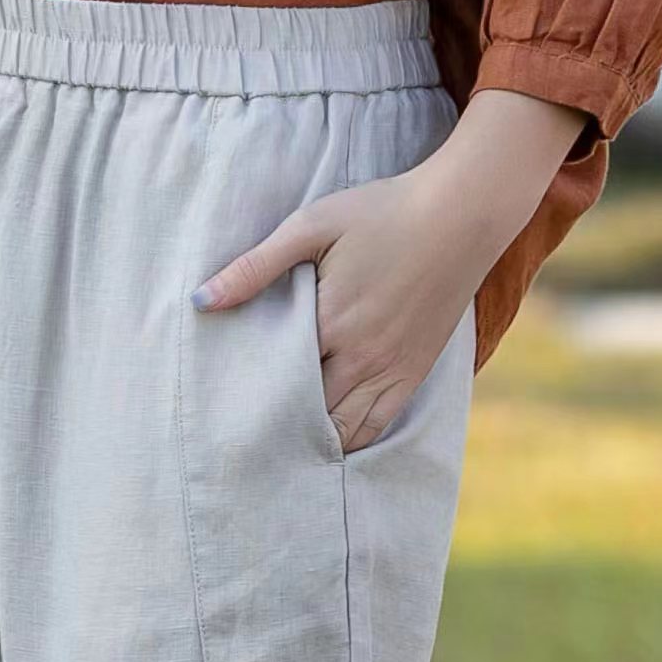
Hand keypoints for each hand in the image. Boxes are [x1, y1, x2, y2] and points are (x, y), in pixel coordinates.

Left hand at [190, 89, 589, 452]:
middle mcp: (360, 357)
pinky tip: (327, 444)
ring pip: (341, 431)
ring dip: (311, 441)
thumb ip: (256, 266)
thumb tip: (201, 301)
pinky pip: (376, 427)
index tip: (221, 414)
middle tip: (241, 442)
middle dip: (274, 428)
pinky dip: (349, 441)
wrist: (460, 213)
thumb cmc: (383, 211)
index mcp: (329, 323)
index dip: (247, 401)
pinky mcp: (412, 374)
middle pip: (305, 415)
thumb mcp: (313, 225)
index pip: (275, 382)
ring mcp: (390, 370)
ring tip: (279, 450)